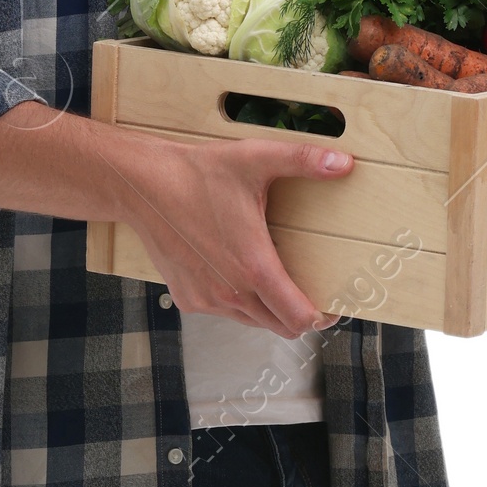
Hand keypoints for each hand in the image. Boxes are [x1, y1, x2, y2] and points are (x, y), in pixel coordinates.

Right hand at [118, 133, 353, 336]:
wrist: (142, 185)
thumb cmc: (197, 174)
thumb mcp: (255, 159)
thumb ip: (304, 161)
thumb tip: (344, 162)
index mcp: (254, 267)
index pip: (298, 318)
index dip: (320, 318)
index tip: (330, 307)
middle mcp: (230, 292)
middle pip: (280, 327)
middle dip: (298, 315)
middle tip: (308, 294)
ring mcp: (207, 299)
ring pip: (252, 322)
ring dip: (267, 309)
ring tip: (272, 279)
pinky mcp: (187, 298)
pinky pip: (224, 312)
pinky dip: (237, 302)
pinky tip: (235, 272)